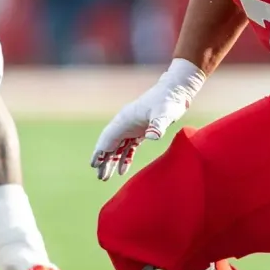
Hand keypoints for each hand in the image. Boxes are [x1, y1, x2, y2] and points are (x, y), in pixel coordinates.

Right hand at [90, 59, 205, 180]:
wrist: (176, 92)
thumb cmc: (168, 101)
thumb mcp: (165, 113)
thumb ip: (158, 125)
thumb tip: (152, 137)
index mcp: (125, 119)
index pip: (108, 138)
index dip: (100, 151)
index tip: (93, 165)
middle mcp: (125, 123)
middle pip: (110, 144)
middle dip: (103, 160)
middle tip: (100, 177)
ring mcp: (132, 127)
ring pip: (117, 146)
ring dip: (111, 161)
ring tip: (106, 177)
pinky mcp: (141, 130)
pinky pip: (128, 146)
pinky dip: (124, 158)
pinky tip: (122, 170)